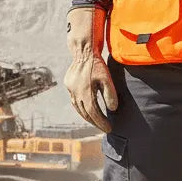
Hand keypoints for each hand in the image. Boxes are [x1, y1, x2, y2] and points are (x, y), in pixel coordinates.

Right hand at [64, 7, 118, 132]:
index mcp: (85, 92)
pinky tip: (86, 110)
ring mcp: (70, 89)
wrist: (83, 51)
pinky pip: (74, 101)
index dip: (101, 122)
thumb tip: (112, 109)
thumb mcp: (107, 79)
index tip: (109, 128)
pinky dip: (81, 108)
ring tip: (96, 121)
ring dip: (87, 116)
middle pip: (85, 113)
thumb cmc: (97, 65)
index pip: (93, 112)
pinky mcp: (69, 85)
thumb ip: (110, 94)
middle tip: (104, 128)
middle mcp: (76, 93)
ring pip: (78, 108)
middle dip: (95, 122)